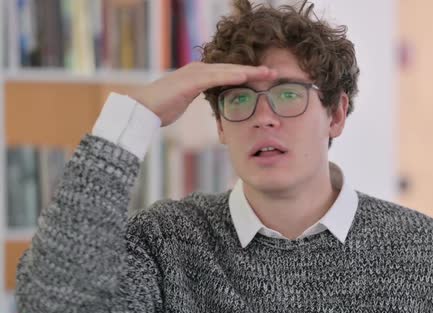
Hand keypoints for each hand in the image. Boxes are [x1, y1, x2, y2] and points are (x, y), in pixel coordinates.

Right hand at [130, 62, 276, 126]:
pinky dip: (231, 76)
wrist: (142, 107)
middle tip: (274, 73)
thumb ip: (198, 98)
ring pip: (227, 70)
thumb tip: (210, 104)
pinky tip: (245, 77)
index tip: (265, 79)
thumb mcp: (185, 101)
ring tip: (267, 73)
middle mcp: (198, 70)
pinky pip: (215, 77)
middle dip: (253, 71)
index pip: (228, 73)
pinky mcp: (190, 80)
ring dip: (249, 72)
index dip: (247, 75)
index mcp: (199, 75)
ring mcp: (194, 73)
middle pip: (231, 69)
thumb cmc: (162, 107)